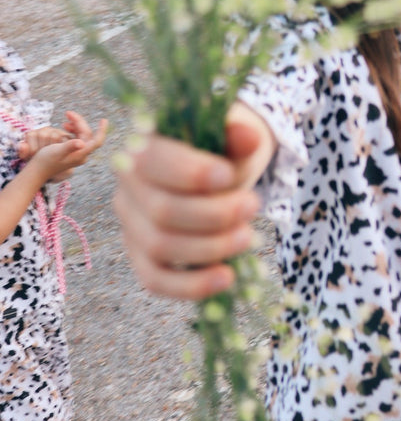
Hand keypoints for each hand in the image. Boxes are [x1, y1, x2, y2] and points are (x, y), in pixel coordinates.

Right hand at [19, 114, 107, 182]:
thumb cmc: (46, 161)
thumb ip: (69, 147)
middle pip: (87, 134)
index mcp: (81, 154)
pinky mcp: (73, 151)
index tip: (103, 120)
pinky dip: (72, 130)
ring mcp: (78, 152)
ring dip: (75, 125)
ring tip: (65, 121)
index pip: (96, 141)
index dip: (101, 131)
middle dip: (78, 122)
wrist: (39, 170)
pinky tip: (65, 127)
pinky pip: (77, 137)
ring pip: (82, 134)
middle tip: (68, 113)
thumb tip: (81, 143)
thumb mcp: (57, 152)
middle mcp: (82, 154)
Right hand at [114, 114, 266, 300]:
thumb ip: (238, 136)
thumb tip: (248, 136)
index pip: (152, 162)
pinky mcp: (142, 257)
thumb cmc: (222, 155)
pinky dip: (190, 285)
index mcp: (143, 148)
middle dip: (213, 214)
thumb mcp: (232, 139)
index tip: (228, 176)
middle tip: (252, 206)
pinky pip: (155, 280)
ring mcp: (131, 225)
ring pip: (158, 247)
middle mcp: (128, 188)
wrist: (220, 176)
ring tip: (247, 237)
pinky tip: (226, 278)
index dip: (190, 174)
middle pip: (161, 210)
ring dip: (210, 247)